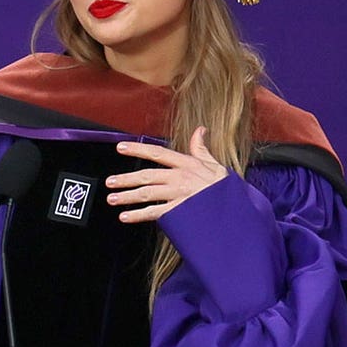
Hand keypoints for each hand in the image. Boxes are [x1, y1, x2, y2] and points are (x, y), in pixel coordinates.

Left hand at [106, 127, 227, 222]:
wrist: (237, 211)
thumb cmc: (225, 190)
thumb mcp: (216, 165)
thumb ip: (202, 148)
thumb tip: (200, 129)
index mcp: (187, 164)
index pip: (157, 153)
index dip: (137, 149)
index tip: (120, 147)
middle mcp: (180, 178)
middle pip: (147, 175)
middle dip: (126, 179)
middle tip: (110, 182)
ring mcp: (179, 195)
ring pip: (147, 194)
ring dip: (127, 196)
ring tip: (112, 199)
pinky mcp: (180, 212)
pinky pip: (154, 213)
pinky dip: (138, 215)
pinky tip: (126, 217)